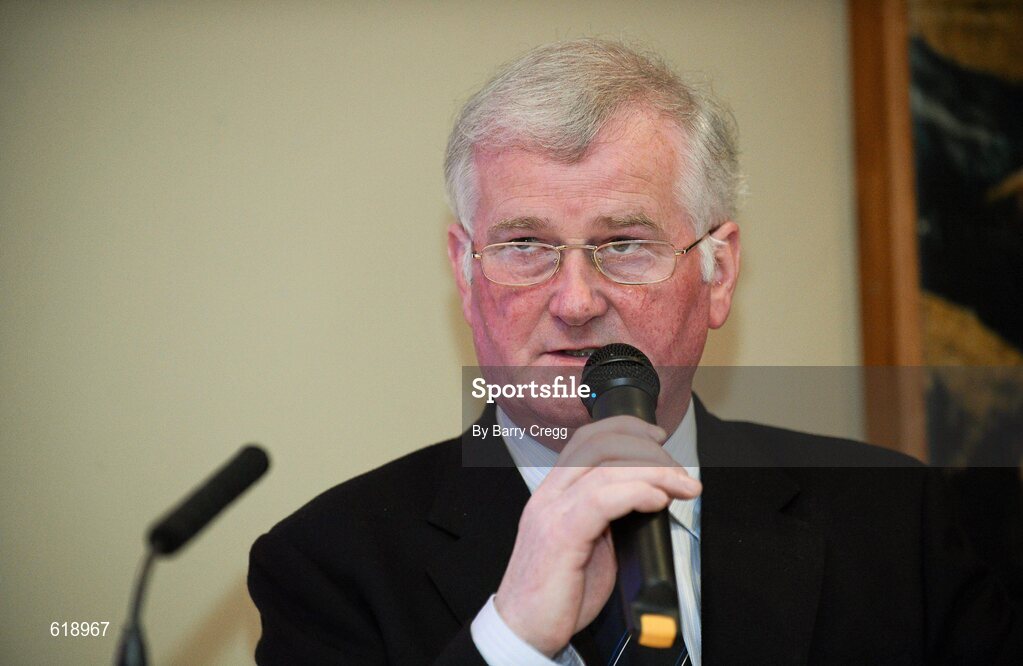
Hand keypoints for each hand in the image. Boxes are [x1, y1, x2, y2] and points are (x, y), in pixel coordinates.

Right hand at [492, 415, 701, 656]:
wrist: (524, 630)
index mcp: (553, 493)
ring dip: (655, 472)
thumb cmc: (557, 593)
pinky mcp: (560, 537)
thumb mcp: (587, 545)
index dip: (625, 429)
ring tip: (683, 487)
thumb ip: (608, 518)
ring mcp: (551, 513)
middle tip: (680, 474)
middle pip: (599, 444)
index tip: (657, 438)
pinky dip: (636, 492)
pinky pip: (601, 499)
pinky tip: (657, 500)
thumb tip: (650, 499)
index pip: (585, 439)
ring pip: (605, 468)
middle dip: (648, 450)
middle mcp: (548, 496)